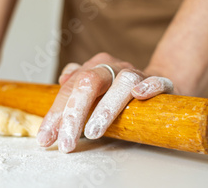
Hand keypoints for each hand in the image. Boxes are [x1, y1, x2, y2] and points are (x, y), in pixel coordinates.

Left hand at [36, 52, 175, 152]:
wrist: (153, 84)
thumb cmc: (116, 93)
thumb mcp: (93, 90)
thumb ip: (75, 87)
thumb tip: (62, 80)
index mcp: (94, 67)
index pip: (71, 86)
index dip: (57, 113)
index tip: (47, 137)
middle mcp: (113, 67)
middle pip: (90, 81)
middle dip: (75, 113)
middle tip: (67, 141)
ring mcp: (137, 73)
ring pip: (122, 82)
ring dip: (106, 108)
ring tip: (93, 132)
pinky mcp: (160, 82)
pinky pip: (156, 81)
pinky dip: (148, 87)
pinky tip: (138, 95)